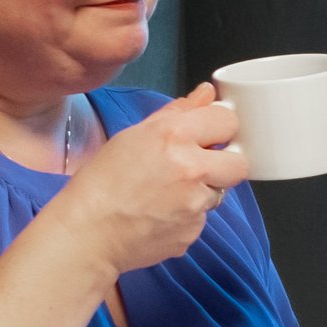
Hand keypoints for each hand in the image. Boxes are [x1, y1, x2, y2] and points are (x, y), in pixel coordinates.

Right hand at [44, 86, 249, 276]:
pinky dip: (188, 216)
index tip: (211, 133)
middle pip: (239, 162)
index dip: (219, 127)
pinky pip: (202, 218)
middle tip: (198, 167)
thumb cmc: (101, 183)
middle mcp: (191, 168)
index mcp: (174, 135)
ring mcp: (195, 204)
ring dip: (203, 191)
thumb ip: (177, 113)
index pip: (227, 120)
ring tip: (166, 193)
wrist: (86, 232)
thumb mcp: (134, 136)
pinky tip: (160, 213)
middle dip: (224, 163)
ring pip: (220, 192)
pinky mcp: (193, 232)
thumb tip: (207, 94)